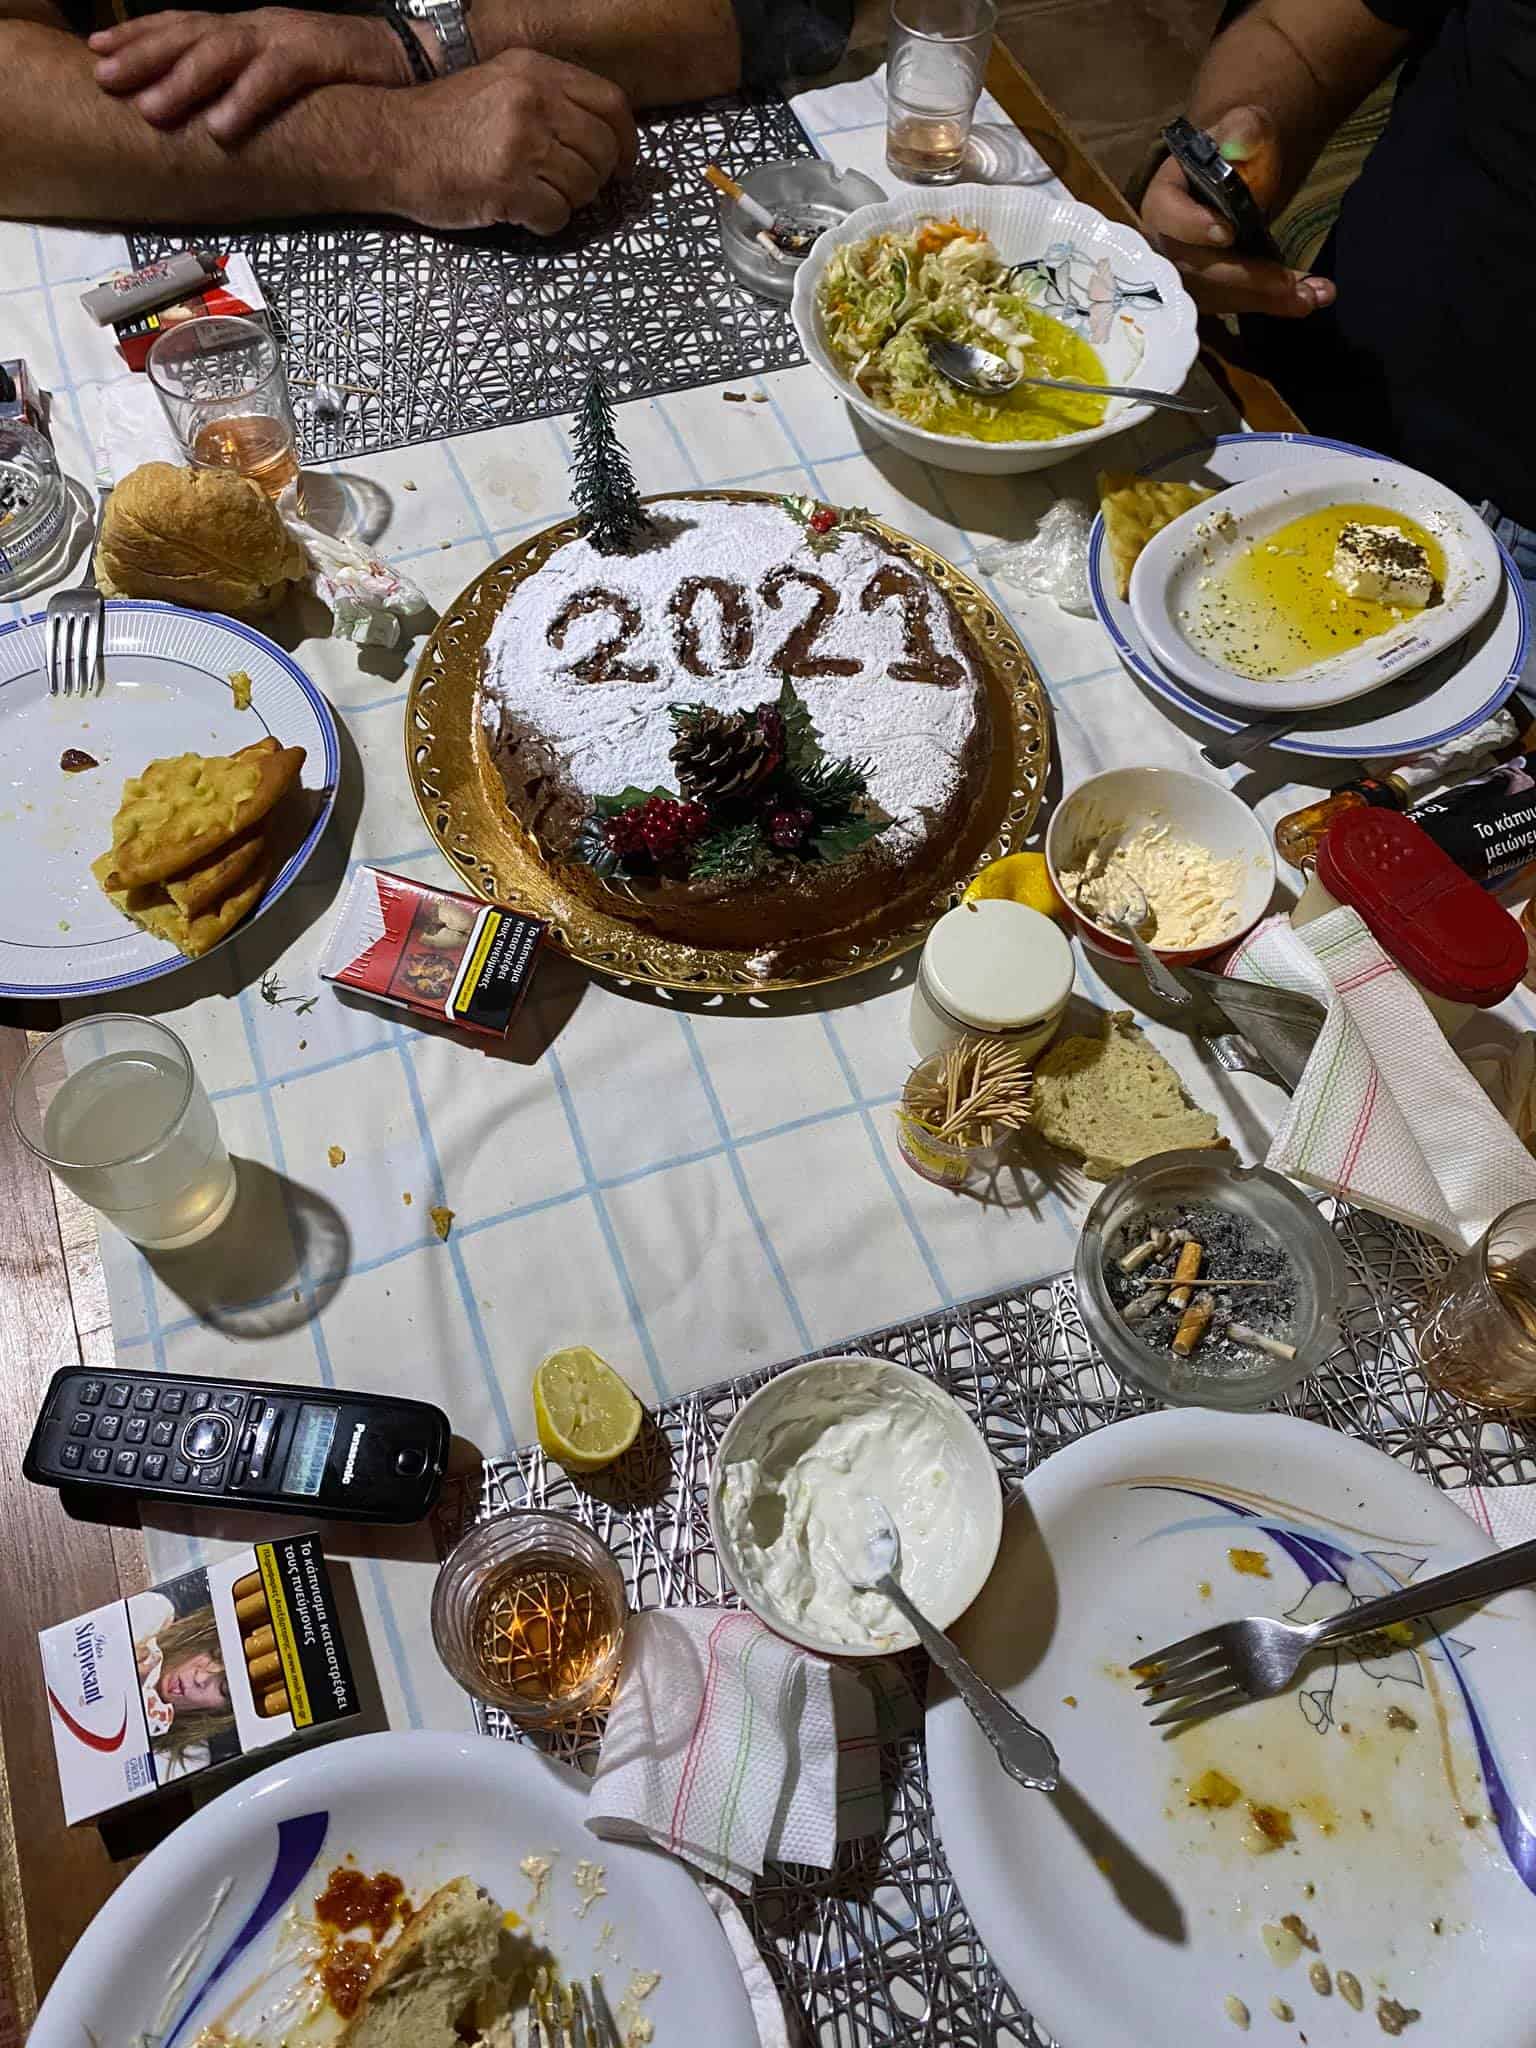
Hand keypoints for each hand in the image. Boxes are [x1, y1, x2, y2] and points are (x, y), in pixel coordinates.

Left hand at [89, 8, 413, 145]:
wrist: (408, 58)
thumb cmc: (343, 75)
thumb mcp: (283, 72)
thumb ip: (246, 84)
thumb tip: (203, 113)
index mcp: (247, 30)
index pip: (182, 26)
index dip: (138, 39)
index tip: (96, 54)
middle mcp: (259, 26)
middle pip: (190, 35)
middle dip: (143, 56)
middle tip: (105, 78)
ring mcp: (287, 38)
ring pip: (223, 53)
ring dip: (183, 81)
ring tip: (151, 109)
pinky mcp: (319, 57)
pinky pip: (275, 78)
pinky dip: (245, 100)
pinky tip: (220, 126)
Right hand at [380, 50, 638, 233]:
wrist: (388, 144)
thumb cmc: (441, 124)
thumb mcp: (498, 86)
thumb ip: (547, 99)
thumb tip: (597, 134)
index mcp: (534, 70)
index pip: (610, 103)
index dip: (626, 140)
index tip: (623, 164)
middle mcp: (533, 100)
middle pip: (603, 150)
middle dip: (596, 178)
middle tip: (572, 188)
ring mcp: (522, 143)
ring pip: (584, 186)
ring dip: (568, 201)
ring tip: (537, 196)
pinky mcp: (509, 186)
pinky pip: (557, 216)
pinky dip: (545, 223)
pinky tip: (522, 214)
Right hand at [1141, 104, 1335, 318]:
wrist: (1238, 174)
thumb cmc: (1234, 151)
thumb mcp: (1240, 129)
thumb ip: (1243, 132)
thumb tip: (1243, 145)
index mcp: (1165, 198)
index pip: (1168, 216)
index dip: (1193, 227)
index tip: (1227, 233)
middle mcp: (1167, 242)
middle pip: (1195, 269)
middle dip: (1243, 279)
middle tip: (1287, 284)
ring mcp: (1185, 272)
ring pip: (1217, 295)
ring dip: (1265, 299)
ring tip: (1311, 295)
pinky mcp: (1208, 290)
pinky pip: (1235, 302)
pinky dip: (1271, 303)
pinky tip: (1307, 298)